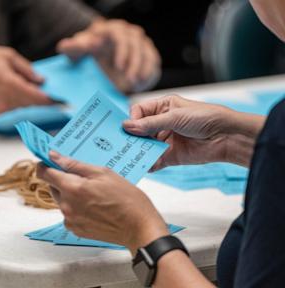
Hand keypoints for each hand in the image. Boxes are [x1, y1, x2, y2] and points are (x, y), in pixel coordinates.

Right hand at [0, 45, 52, 115]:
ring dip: (24, 98)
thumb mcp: (5, 56)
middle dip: (38, 97)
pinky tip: (1, 90)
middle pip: (31, 104)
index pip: (38, 99)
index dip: (52, 101)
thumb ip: (26, 69)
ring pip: (21, 106)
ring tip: (13, 84)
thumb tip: (41, 80)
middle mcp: (6, 101)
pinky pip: (9, 108)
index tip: (62, 102)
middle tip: (43, 90)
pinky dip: (11, 101)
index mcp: (11, 85)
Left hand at [37, 151, 168, 254]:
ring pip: (62, 200)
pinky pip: (69, 213)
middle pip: (53, 186)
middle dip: (63, 179)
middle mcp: (67, 206)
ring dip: (71, 194)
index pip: (44, 173)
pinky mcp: (76, 230)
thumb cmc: (126, 199)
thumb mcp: (103, 173)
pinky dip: (77, 207)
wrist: (139, 227)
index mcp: (72, 188)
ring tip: (94, 193)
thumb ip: (75, 165)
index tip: (50, 161)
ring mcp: (71, 220)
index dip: (45, 165)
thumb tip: (55, 157)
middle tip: (84, 177)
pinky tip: (94, 205)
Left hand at [57, 19, 160, 92]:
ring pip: (146, 53)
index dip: (121, 50)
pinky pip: (152, 62)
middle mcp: (128, 34)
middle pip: (135, 45)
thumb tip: (64, 45)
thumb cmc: (88, 53)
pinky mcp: (147, 55)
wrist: (99, 59)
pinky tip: (141, 84)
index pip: (120, 35)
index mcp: (111, 30)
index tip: (118, 66)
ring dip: (141, 69)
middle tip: (128, 78)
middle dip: (133, 62)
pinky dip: (148, 73)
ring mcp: (139, 44)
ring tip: (134, 83)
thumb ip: (71, 48)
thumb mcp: (77, 51)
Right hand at [123, 95, 262, 169]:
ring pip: (145, 146)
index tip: (127, 128)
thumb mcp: (175, 116)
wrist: (226, 137)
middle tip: (122, 143)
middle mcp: (162, 123)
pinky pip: (154, 160)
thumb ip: (151, 123)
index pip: (140, 111)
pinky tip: (144, 165)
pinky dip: (148, 163)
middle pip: (140, 130)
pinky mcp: (170, 156)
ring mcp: (165, 140)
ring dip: (138, 151)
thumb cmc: (205, 117)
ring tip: (130, 155)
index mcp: (163, 107)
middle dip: (132, 137)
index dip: (132, 119)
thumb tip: (127, 126)